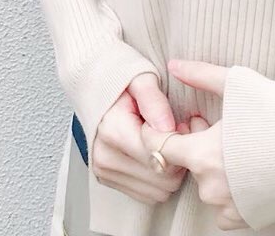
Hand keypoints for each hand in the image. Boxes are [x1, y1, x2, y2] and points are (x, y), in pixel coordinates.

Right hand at [90, 71, 208, 205]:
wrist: (95, 89)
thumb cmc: (122, 85)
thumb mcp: (141, 79)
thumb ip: (154, 100)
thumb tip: (168, 127)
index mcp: (113, 131)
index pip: (161, 154)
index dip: (179, 142)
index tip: (180, 125)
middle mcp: (105, 157)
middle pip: (163, 179)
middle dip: (178, 159)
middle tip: (176, 135)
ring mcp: (105, 172)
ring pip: (159, 192)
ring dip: (169, 172)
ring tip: (165, 145)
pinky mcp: (108, 181)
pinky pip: (148, 196)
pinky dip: (158, 181)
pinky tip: (155, 157)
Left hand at [139, 58, 247, 230]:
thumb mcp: (238, 83)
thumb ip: (200, 74)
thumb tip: (174, 65)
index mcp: (201, 155)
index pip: (161, 147)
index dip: (164, 131)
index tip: (180, 123)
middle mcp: (210, 187)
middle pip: (188, 164)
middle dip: (196, 145)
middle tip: (216, 126)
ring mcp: (229, 206)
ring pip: (207, 186)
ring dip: (214, 168)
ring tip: (235, 145)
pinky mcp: (248, 219)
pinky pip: (225, 209)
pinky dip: (230, 193)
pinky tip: (246, 172)